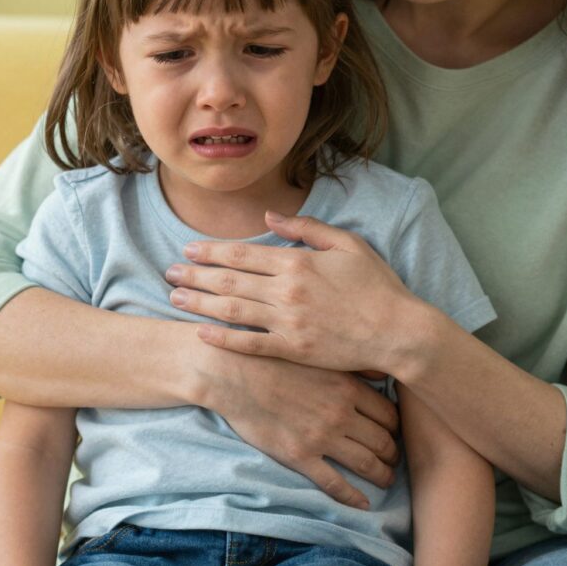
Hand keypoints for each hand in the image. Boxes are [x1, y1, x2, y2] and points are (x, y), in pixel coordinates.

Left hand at [167, 212, 421, 374]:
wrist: (397, 331)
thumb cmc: (377, 285)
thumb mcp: (348, 244)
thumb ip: (307, 228)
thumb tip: (271, 215)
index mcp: (298, 262)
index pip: (243, 253)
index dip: (211, 250)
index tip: (189, 248)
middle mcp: (286, 290)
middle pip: (229, 279)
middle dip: (195, 274)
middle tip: (169, 271)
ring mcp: (288, 322)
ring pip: (232, 310)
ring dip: (200, 302)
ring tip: (175, 296)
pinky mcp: (293, 350)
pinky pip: (249, 344)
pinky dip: (222, 338)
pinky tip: (201, 333)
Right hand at [194, 343, 400, 509]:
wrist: (235, 373)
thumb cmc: (276, 359)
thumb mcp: (318, 354)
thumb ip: (352, 365)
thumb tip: (383, 371)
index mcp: (347, 387)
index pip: (388, 414)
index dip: (397, 427)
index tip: (396, 433)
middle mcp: (340, 413)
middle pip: (383, 440)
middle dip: (393, 453)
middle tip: (395, 459)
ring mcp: (321, 436)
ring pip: (366, 463)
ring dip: (382, 475)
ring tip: (386, 480)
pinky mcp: (300, 456)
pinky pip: (335, 484)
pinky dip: (353, 497)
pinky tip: (363, 504)